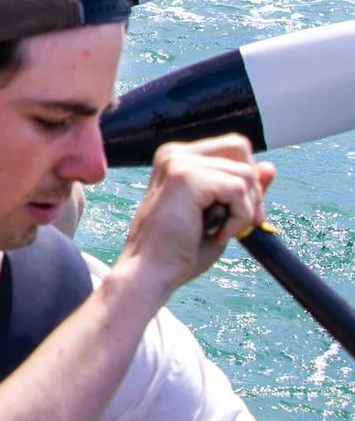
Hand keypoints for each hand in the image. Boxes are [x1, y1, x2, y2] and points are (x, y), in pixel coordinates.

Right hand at [117, 135, 272, 303]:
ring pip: (244, 173)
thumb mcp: (220, 216)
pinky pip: (237, 189)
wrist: (150, 272)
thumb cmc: (179, 250)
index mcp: (178, 158)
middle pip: (240, 148)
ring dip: (245, 210)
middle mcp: (174, 153)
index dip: (249, 181)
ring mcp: (177, 161)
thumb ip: (242, 190)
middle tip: (237, 223)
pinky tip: (218, 234)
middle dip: (252, 189)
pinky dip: (239, 218)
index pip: (233, 148)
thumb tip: (269, 166)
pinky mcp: (184, 177)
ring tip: (221, 230)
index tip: (243, 216)